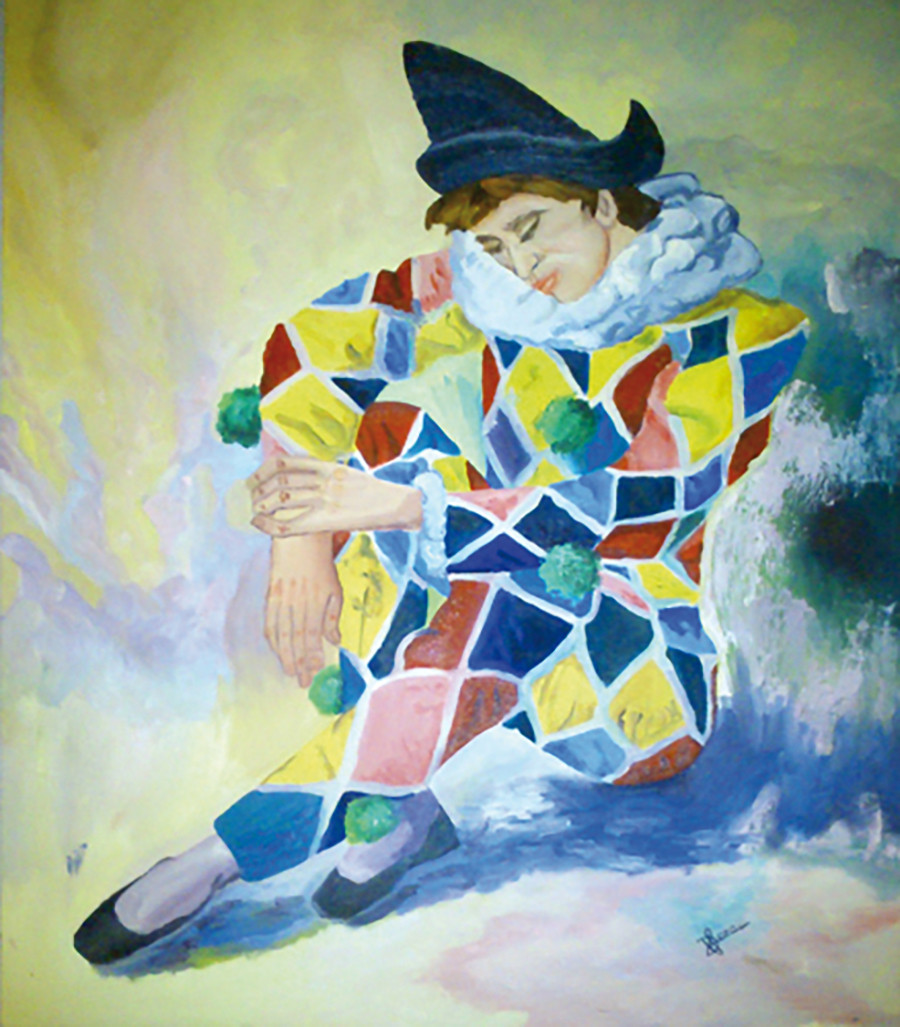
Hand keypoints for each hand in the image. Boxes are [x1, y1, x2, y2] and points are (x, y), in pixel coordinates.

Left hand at [249, 456, 422, 535]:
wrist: (397, 504)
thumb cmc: (373, 493)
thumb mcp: (346, 475)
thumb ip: (323, 475)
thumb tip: (299, 476)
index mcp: (327, 466)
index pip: (285, 464)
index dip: (263, 471)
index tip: (252, 480)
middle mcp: (324, 481)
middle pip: (281, 482)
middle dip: (259, 490)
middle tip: (250, 498)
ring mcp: (327, 500)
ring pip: (284, 500)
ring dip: (263, 505)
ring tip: (254, 510)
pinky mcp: (330, 520)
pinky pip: (292, 524)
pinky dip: (271, 525)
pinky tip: (258, 524)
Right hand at [265, 533, 341, 687]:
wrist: (299, 539)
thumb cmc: (320, 565)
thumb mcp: (334, 589)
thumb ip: (333, 616)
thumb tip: (335, 641)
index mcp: (315, 600)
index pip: (313, 633)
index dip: (313, 654)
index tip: (315, 671)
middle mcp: (297, 601)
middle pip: (296, 637)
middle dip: (299, 661)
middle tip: (302, 681)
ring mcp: (281, 598)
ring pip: (281, 633)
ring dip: (284, 655)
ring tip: (289, 672)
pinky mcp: (270, 595)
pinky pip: (269, 621)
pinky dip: (272, 638)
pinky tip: (276, 651)